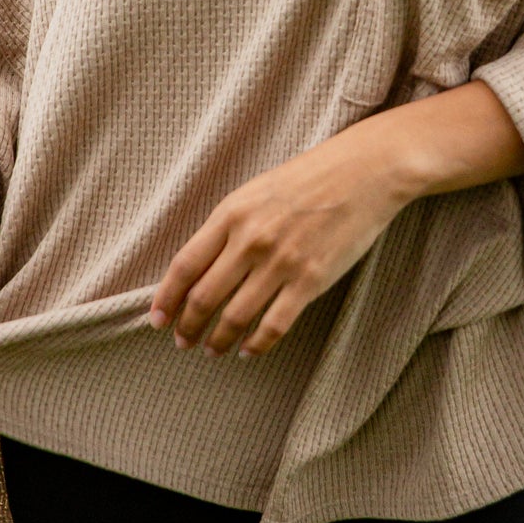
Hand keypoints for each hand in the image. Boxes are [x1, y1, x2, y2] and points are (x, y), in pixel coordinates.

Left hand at [149, 81, 523, 358]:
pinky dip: (257, 345)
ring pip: (235, 317)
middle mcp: (251, 239)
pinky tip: (249, 351)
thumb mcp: (257, 192)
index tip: (157, 320)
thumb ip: (228, 226)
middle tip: (183, 342)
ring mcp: (281, 261)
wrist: (365, 171)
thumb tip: (198, 267)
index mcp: (231, 213)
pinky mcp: (311, 280)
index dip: (166, 299)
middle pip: (204, 297)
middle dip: (188, 327)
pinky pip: (274, 325)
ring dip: (219, 340)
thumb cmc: (309, 179)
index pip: (184, 266)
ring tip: (213, 350)